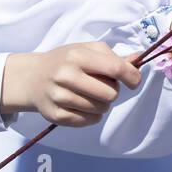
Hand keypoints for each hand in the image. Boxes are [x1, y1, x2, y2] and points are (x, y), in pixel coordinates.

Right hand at [1, 42, 141, 127]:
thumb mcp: (86, 50)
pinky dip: (93, 115)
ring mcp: (59, 97)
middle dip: (113, 91)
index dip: (131, 76)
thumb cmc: (65, 61)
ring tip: (92, 95)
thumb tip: (139, 59)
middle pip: (110, 93)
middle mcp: (66, 76)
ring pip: (101, 109)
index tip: (134, 81)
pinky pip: (90, 121)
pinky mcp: (56, 115)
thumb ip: (112, 56)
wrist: (32, 78)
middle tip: (102, 86)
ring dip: (103, 104)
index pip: (114, 68)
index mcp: (77, 56)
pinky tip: (83, 105)